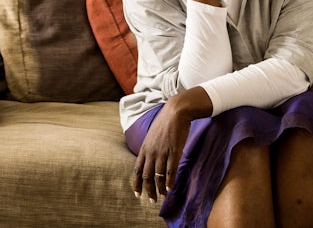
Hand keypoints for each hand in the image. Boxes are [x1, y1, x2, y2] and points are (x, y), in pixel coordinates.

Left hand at [132, 88, 211, 202]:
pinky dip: (169, 181)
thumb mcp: (152, 135)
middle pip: (146, 176)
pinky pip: (170, 170)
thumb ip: (150, 148)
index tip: (137, 194)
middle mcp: (151, 152)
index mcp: (144, 148)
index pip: (136, 170)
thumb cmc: (165, 122)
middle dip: (148, 190)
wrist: (176, 111)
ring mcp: (162, 152)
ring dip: (160, 188)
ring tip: (162, 196)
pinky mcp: (173, 151)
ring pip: (158, 176)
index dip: (136, 183)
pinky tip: (170, 188)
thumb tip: (150, 159)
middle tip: (151, 200)